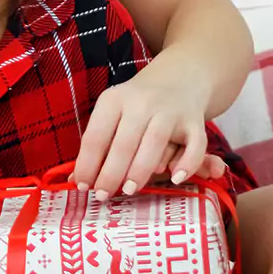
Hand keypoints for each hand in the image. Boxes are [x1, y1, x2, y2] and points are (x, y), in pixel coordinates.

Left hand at [72, 69, 213, 197]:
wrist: (179, 77)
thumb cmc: (137, 105)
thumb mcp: (113, 114)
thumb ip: (98, 144)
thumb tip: (77, 179)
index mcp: (114, 100)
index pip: (95, 136)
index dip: (87, 164)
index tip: (83, 187)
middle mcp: (141, 103)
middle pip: (124, 143)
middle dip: (111, 173)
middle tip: (103, 195)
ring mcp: (170, 111)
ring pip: (155, 143)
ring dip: (140, 170)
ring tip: (129, 190)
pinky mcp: (195, 120)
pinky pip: (195, 145)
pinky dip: (187, 163)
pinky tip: (175, 178)